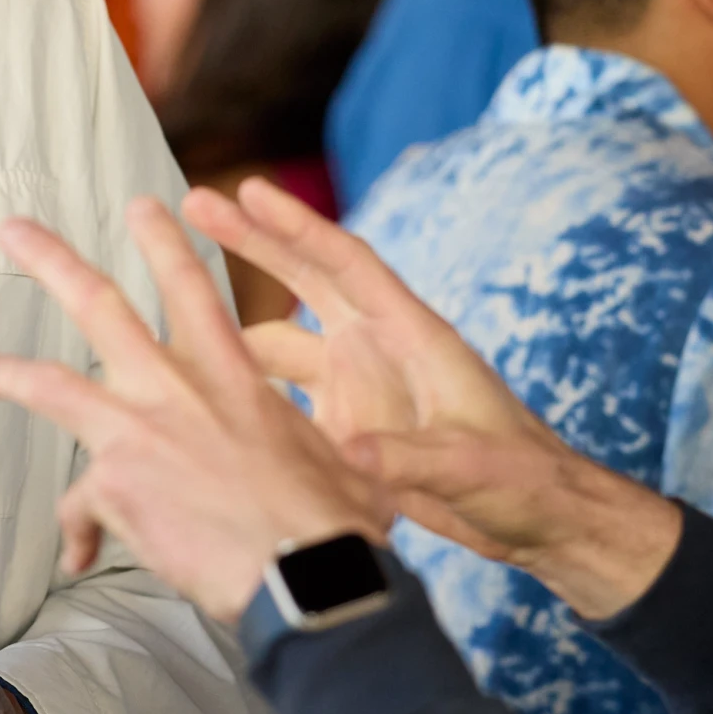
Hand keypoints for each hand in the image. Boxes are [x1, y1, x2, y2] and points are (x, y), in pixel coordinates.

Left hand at [0, 196, 391, 623]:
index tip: (142, 208)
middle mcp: (178, 388)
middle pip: (99, 305)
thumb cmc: (334, 526)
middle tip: (14, 230)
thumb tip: (339, 460)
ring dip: (10, 373)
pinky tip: (78, 554)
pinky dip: (76, 532)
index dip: (163, 242)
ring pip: (52, 384)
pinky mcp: (114, 483)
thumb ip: (304, 446)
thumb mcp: (333, 458)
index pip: (191, 287)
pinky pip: (76, 504)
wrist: (306, 576)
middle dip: (52, 261)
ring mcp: (139, 430)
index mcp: (233, 374)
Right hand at [185, 177, 685, 618]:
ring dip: (235, 324)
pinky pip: (288, 400)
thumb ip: (408, 456)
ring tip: (171, 310)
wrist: (540, 520)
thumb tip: (347, 450)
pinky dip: (250, 392)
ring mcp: (362, 386)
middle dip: (250, 242)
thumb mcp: (468, 465)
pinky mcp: (351, 427)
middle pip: (305, 280)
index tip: (247, 193)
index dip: (297, 226)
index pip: (346, 264)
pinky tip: (203, 396)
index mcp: (412, 335)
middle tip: (193, 204)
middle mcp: (379, 349)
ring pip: (284, 341)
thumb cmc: (521, 479)